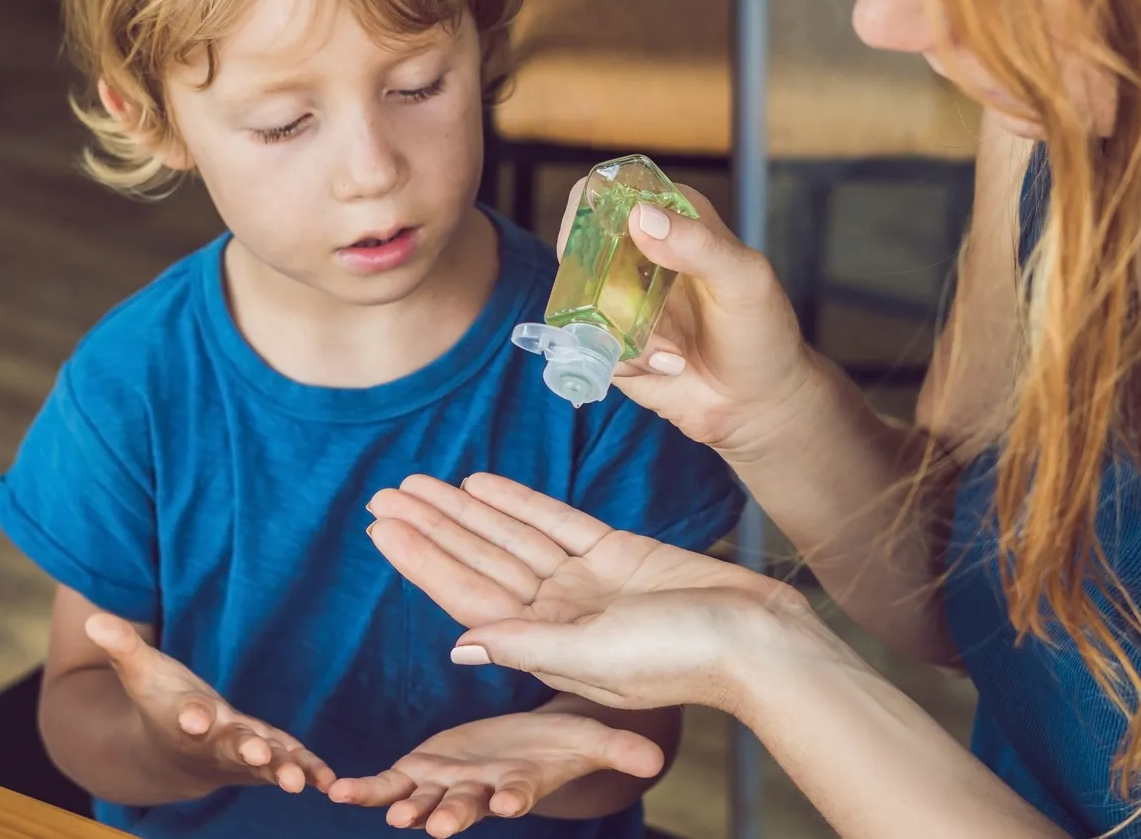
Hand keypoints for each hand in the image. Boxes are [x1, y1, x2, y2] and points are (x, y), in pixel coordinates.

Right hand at [84, 614, 335, 794]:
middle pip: (229, 747)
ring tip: (298, 782)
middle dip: (243, 750)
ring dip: (281, 770)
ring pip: (264, 764)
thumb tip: (93, 620)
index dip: (190, 716)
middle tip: (257, 755)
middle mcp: (214, 743)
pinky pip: (291, 763)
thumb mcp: (141, 672)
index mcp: (183, 720)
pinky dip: (308, 770)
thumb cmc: (160, 705)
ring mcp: (243, 753)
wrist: (172, 755)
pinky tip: (328, 779)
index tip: (194, 717)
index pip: (185, 717)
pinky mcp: (269, 755)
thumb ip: (122, 648)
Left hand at [327, 711, 662, 836]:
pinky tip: (337, 791)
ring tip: (391, 814)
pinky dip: (364, 789)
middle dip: (455, 816)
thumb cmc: (561, 743)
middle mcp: (481, 792)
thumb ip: (617, 749)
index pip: (520, 792)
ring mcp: (447, 786)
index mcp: (520, 783)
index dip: (514, 797)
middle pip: (468, 806)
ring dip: (408, 808)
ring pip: (423, 800)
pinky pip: (387, 782)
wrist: (526, 743)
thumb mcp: (591, 739)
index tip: (510, 801)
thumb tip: (655, 758)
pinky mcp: (420, 770)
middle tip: (444, 828)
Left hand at [367, 473, 812, 711]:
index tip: (383, 529)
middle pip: (481, 560)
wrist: (757, 640)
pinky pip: (556, 521)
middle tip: (385, 493)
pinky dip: (519, 501)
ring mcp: (586, 582)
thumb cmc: (684, 658)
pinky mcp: (617, 554)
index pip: (468, 594)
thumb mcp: (598, 657)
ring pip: (511, 537)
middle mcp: (558, 612)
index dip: (424, 560)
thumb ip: (529, 647)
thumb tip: (459, 647)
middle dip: (433, 527)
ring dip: (467, 509)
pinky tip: (481, 483)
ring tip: (422, 481)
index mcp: (546, 644)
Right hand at [556, 178, 818, 455]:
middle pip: (577, 247)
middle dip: (600, 286)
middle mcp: (636, 255)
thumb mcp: (744, 281)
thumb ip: (699, 245)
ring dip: (626, 335)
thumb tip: (641, 216)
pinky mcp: (611, 343)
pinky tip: (669, 367)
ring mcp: (619, 301)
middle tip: (637, 314)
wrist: (758, 403)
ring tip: (674, 353)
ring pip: (582, 304)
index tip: (599, 245)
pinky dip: (628, 362)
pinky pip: (590, 347)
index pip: (610, 192)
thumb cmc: (762, 333)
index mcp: (671, 218)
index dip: (590, 208)